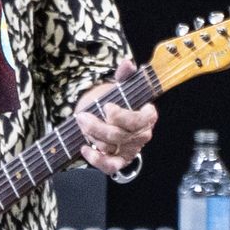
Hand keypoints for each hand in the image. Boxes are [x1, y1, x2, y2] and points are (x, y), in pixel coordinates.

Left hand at [74, 59, 158, 175]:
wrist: (105, 116)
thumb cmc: (114, 100)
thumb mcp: (119, 86)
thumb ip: (124, 75)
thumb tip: (128, 63)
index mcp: (147, 116)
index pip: (138, 120)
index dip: (121, 116)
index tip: (106, 106)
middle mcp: (142, 134)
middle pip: (118, 135)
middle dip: (95, 125)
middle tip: (82, 116)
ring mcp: (131, 149)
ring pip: (110, 147)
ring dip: (91, 136)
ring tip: (82, 125)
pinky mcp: (120, 161)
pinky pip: (111, 166)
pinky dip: (96, 160)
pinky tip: (85, 148)